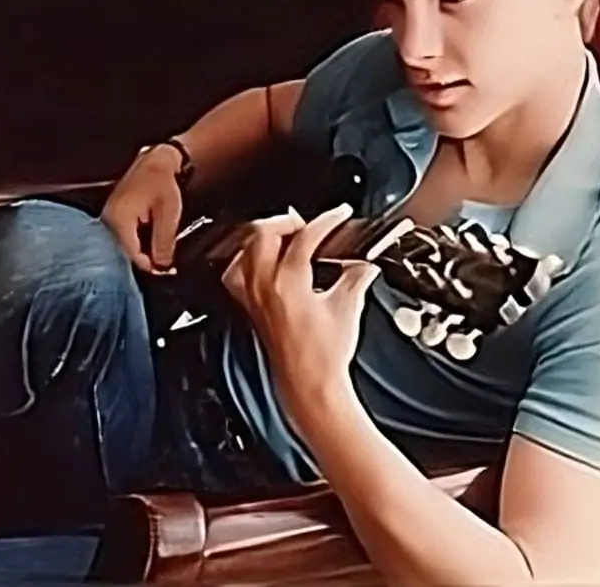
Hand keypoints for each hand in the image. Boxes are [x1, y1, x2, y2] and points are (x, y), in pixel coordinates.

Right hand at [100, 144, 184, 273]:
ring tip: (160, 253)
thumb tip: (162, 267)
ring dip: (142, 253)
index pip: (131, 256)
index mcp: (118, 220)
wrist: (157, 161)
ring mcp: (109, 219)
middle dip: (146, 262)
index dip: (150, 267)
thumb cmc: (161, 180)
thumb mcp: (168, 213)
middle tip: (165, 266)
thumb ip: (164, 243)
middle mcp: (108, 221)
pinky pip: (124, 238)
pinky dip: (139, 243)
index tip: (166, 271)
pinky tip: (151, 243)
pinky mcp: (114, 217)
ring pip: (124, 247)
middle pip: (125, 254)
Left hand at [222, 203, 378, 424]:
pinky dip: (245, 259)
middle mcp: (264, 285)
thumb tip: (363, 264)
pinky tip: (259, 259)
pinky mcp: (249, 307)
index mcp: (289, 282)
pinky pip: (235, 273)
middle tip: (308, 223)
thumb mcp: (347, 308)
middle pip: (264, 233)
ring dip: (263, 235)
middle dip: (287, 221)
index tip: (338, 215)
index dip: (325, 220)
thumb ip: (356, 278)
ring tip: (283, 234)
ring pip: (244, 249)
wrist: (309, 384)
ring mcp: (252, 296)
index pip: (304, 236)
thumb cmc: (324, 355)